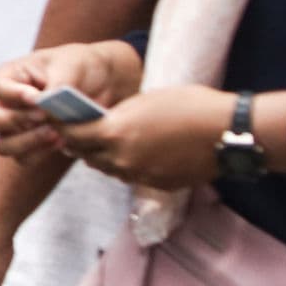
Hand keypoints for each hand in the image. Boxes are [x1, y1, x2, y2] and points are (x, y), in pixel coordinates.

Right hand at [0, 41, 142, 159]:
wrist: (104, 83)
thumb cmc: (81, 65)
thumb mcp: (71, 64)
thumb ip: (56, 83)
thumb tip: (44, 104)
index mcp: (10, 77)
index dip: (13, 96)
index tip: (37, 98)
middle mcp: (7, 103)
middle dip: (15, 121)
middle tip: (43, 117)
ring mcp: (17, 127)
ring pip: (3, 145)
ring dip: (27, 142)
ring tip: (55, 133)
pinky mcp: (33, 144)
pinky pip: (24, 159)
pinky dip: (41, 153)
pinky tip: (62, 141)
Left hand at [56, 84, 240, 187]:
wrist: (227, 132)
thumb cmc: (189, 105)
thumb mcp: (144, 100)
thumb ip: (116, 115)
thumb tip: (99, 122)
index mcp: (114, 133)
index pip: (72, 134)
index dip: (62, 126)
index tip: (58, 119)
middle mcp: (122, 159)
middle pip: (85, 155)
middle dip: (79, 142)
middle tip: (78, 131)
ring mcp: (139, 175)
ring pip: (107, 168)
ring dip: (101, 156)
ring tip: (105, 142)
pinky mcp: (157, 185)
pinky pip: (130, 176)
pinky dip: (126, 165)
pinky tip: (135, 153)